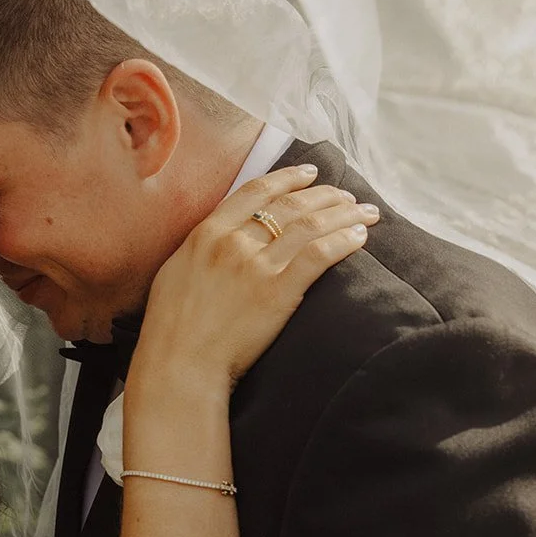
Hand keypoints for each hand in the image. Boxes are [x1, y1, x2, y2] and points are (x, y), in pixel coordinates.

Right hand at [131, 165, 375, 396]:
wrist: (179, 363)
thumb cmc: (170, 327)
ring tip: (365, 214)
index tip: (311, 173)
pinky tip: (360, 238)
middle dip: (326, 195)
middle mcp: (234, 242)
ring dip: (344, 215)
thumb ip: (201, 249)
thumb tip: (219, 237)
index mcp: (206, 234)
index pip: (256, 191)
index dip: (289, 178)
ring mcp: (257, 266)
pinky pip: (319, 255)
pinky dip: (343, 241)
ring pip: (310, 225)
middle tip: (348, 196)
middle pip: (290, 205)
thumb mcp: (175, 272)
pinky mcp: (278, 292)